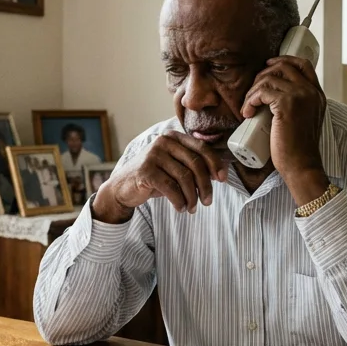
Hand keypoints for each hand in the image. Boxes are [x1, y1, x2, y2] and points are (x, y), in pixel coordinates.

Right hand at [91, 130, 228, 222]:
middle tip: (208, 201)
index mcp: (174, 137)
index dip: (216, 164)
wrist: (123, 187)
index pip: (202, 148)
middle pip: (196, 164)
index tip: (223, 179)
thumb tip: (220, 173)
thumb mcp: (175, 168)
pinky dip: (179, 201)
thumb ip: (193, 166)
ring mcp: (153, 155)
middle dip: (205, 185)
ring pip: (184, 178)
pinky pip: (171, 188)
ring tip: (192, 208)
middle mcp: (164, 141)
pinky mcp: (146, 170)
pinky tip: (180, 208)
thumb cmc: (154, 177)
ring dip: (192, 197)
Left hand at [240, 56, 328, 200]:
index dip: (283, 61)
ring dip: (253, 91)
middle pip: (283, 66)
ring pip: (268, 78)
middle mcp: (311, 91)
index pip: (303, 64)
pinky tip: (247, 113)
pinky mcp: (287, 104)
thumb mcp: (303, 120)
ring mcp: (300, 96)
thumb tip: (272, 95)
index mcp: (317, 94)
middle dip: (262, 75)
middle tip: (252, 93)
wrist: (301, 165)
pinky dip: (250, 100)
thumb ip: (297, 105)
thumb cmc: (297, 148)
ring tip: (248, 107)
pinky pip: (262, 91)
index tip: (268, 66)